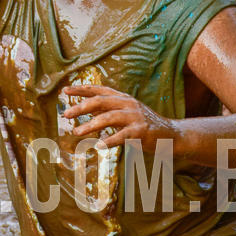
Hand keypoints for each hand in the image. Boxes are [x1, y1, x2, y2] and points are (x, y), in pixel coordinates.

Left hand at [62, 84, 176, 149]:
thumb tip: (86, 110)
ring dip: (91, 125)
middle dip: (81, 107)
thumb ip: (107, 111)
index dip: (81, 89)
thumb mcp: (125, 114)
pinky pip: (123, 136)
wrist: (171, 134)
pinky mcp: (141, 131)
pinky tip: (99, 146)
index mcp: (123, 98)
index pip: (99, 90)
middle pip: (100, 101)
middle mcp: (128, 104)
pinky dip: (110, 140)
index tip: (64, 91)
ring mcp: (135, 117)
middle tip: (66, 114)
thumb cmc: (143, 125)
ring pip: (109, 117)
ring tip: (76, 132)